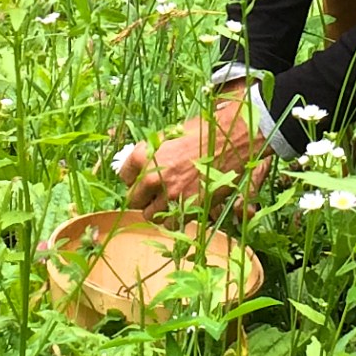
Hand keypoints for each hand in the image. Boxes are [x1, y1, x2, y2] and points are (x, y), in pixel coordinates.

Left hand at [118, 92, 272, 217]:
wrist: (231, 139)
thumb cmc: (202, 132)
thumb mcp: (169, 136)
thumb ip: (152, 153)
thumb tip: (142, 163)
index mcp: (143, 156)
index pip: (123, 176)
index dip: (132, 178)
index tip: (140, 178)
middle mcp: (151, 178)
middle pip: (133, 200)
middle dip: (142, 197)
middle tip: (152, 193)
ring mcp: (170, 195)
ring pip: (150, 216)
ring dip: (156, 210)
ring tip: (166, 202)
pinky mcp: (188, 207)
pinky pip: (172, 223)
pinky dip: (174, 218)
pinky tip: (180, 207)